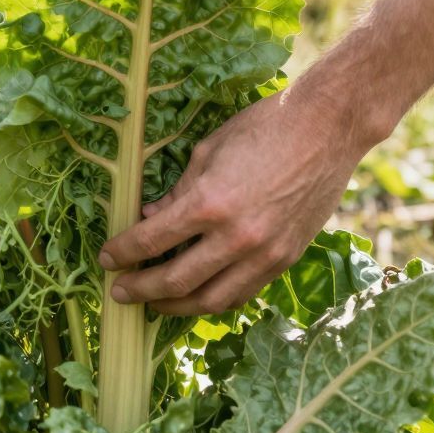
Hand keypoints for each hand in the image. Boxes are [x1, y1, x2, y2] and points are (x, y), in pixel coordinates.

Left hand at [98, 80, 368, 316]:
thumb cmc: (264, 126)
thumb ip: (178, 191)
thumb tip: (150, 217)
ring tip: (154, 303)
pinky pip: (243, 293)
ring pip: (210, 300)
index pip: (151, 241)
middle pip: (175, 281)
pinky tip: (198, 295)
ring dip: (175, 306)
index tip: (105, 259)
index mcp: (208, 203)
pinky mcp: (286, 259)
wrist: (328, 128)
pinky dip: (215, 299)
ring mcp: (264, 254)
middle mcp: (235, 237)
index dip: (122, 254)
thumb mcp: (208, 150)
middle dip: (141, 290)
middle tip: (119, 292)